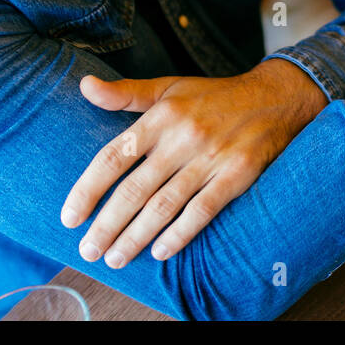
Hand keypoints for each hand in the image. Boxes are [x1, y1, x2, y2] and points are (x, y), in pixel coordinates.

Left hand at [60, 59, 324, 266]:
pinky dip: (179, 235)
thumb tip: (84, 86)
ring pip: (164, 206)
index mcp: (162, 115)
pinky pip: (202, 211)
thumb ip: (125, 92)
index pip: (114, 156)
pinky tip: (160, 252)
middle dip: (107, 224)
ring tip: (116, 258)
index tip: (69, 217)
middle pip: (134, 189)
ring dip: (136, 237)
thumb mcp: (169, 87)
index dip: (88, 189)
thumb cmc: (214, 97)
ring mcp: (212, 158)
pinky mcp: (237, 175)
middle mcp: (184, 137)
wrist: (276, 98)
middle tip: (88, 249)